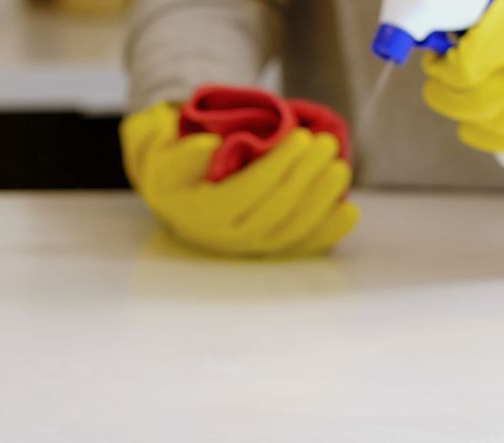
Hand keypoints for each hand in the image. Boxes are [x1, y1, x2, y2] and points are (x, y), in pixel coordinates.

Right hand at [121, 103, 358, 256]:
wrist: (175, 184)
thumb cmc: (168, 158)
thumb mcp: (154, 147)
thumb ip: (173, 148)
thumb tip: (209, 148)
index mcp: (199, 212)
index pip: (244, 192)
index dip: (277, 167)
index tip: (300, 138)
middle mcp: (227, 236)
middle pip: (275, 210)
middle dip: (306, 177)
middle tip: (326, 144)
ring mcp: (251, 244)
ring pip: (292, 229)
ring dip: (321, 201)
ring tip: (340, 167)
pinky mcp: (270, 244)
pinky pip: (302, 244)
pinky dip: (328, 231)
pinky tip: (349, 210)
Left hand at [422, 0, 503, 152]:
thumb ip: (476, 19)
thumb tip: (442, 39)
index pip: (462, 71)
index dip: (441, 71)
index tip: (436, 62)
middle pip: (470, 103)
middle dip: (443, 95)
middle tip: (438, 85)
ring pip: (491, 126)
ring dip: (465, 117)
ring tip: (459, 104)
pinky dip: (494, 136)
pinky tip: (482, 124)